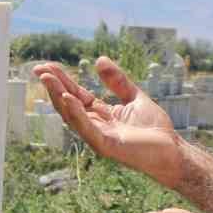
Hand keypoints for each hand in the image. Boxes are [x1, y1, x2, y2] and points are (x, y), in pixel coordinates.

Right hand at [32, 57, 182, 185]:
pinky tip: (68, 98)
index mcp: (100, 115)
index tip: (47, 66)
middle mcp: (95, 126)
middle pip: (69, 104)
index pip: (76, 95)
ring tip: (48, 79)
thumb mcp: (135, 97)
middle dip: (53, 87)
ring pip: (72, 116)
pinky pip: (87, 128)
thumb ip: (118, 81)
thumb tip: (99, 59)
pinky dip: (76, 114)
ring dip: (58, 97)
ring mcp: (98, 137)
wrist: (173, 152)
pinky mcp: (107, 146)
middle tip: (39, 69)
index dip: (62, 80)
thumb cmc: (155, 130)